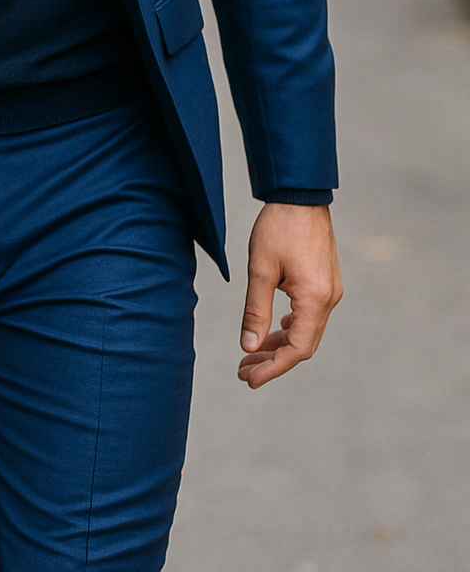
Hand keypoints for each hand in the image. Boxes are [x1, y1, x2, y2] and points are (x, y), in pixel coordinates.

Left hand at [238, 202, 342, 388]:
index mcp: (315, 298)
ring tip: (251, 354)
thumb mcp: (260, 269)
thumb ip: (255, 310)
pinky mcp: (326, 281)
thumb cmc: (279, 227)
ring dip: (280, 345)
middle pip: (303, 345)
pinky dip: (290, 327)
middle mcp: (329, 298)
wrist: (301, 194)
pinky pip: (310, 315)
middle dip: (273, 361)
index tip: (249, 379)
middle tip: (243, 371)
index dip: (272, 368)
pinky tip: (272, 330)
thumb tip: (249, 347)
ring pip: (307, 331)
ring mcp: (330, 290)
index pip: (296, 349)